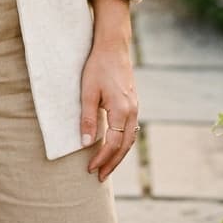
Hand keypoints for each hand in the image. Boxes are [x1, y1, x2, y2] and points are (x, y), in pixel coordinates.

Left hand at [81, 21, 137, 180]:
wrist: (113, 46)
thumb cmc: (98, 66)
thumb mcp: (88, 92)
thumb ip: (88, 118)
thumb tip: (86, 143)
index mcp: (122, 111)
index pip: (113, 143)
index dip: (102, 158)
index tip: (90, 168)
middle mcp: (132, 112)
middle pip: (124, 146)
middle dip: (112, 162)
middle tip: (99, 176)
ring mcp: (135, 108)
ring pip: (129, 139)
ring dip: (118, 154)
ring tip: (106, 166)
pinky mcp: (133, 103)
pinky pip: (130, 129)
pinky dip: (123, 142)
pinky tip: (114, 145)